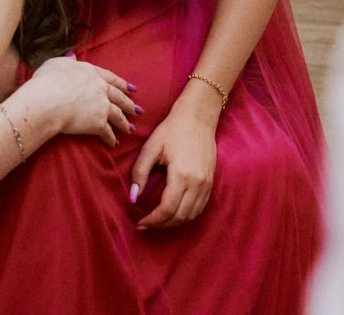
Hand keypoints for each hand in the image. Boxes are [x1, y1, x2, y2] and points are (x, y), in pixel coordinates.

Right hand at [19, 54, 138, 147]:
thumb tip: (72, 56)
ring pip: (118, 116)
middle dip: (130, 105)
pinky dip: (111, 139)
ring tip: (129, 129)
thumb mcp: (56, 63)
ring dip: (124, 123)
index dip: (122, 84)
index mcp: (92, 73)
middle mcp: (101, 89)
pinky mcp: (98, 124)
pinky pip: (108, 133)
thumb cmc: (47, 80)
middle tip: (138, 111)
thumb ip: (67, 61)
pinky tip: (114, 143)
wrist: (47, 101)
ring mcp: (102, 107)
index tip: (132, 89)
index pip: (111, 78)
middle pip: (119, 98)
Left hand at [131, 108, 217, 227]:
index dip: (152, 220)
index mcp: (182, 176)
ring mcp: (207, 185)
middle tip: (145, 225)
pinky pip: (199, 208)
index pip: (167, 209)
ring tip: (157, 221)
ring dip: (174, 222)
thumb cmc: (170, 131)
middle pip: (180, 216)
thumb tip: (132, 196)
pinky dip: (186, 215)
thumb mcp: (150, 148)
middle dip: (161, 224)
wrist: (197, 119)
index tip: (139, 223)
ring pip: (191, 215)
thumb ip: (140, 173)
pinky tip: (173, 213)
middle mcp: (198, 184)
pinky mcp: (211, 183)